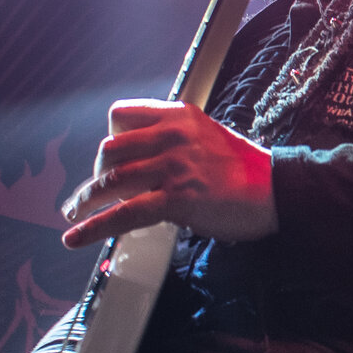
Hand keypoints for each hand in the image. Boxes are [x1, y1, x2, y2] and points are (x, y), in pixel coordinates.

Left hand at [59, 99, 276, 249]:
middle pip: (109, 150)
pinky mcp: (176, 199)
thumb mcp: (208, 136)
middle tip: (98, 190)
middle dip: (97, 173)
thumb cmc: (246, 169)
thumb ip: (176, 141)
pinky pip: (123, 214)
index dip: (110, 139)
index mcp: (179, 116)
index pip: (121, 114)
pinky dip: (94, 227)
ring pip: (111, 181)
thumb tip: (143, 161)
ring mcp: (173, 167)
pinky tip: (76, 237)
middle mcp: (172, 136)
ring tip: (74, 212)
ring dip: (85, 200)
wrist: (277, 190)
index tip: (110, 159)